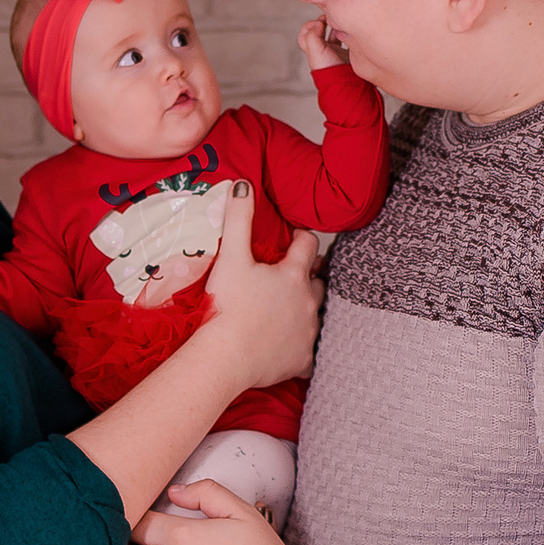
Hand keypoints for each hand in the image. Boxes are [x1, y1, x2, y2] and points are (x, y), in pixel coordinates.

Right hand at [197, 183, 323, 387]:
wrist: (226, 357)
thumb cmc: (228, 306)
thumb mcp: (230, 257)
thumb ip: (238, 219)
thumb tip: (243, 185)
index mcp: (293, 275)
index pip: (308, 244)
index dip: (301, 237)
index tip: (292, 237)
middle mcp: (308, 301)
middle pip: (317, 280)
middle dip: (307, 275)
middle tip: (288, 276)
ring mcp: (308, 331)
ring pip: (315, 314)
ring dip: (304, 309)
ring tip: (287, 310)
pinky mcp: (303, 360)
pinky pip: (309, 354)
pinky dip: (300, 348)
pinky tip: (289, 348)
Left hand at [298, 18, 348, 69]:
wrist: (346, 80)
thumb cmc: (329, 69)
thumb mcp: (315, 51)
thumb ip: (312, 35)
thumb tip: (318, 23)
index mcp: (312, 50)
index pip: (304, 35)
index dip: (308, 25)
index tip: (318, 22)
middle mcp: (322, 50)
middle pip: (319, 32)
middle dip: (323, 22)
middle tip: (330, 16)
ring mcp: (335, 52)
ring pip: (333, 35)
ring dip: (336, 26)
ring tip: (340, 22)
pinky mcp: (346, 53)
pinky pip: (345, 39)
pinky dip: (346, 33)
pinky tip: (349, 30)